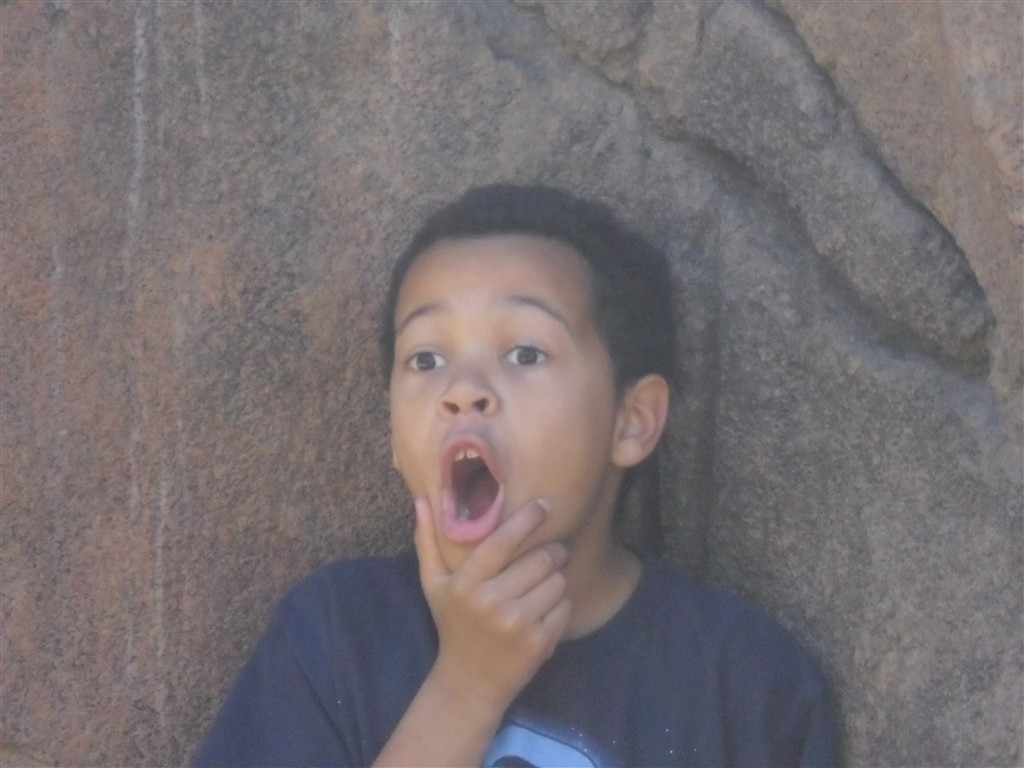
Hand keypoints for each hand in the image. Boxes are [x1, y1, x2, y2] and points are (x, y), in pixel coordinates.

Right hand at [414, 497, 572, 712]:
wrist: (468, 683)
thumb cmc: (453, 626)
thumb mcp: (434, 586)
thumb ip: (428, 543)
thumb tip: (421, 501)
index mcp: (466, 583)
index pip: (502, 541)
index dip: (527, 519)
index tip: (544, 506)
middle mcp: (491, 602)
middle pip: (540, 559)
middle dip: (553, 552)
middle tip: (554, 552)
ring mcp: (516, 624)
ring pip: (557, 582)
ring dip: (557, 579)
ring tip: (544, 585)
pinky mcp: (538, 643)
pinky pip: (565, 607)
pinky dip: (561, 605)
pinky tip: (546, 610)